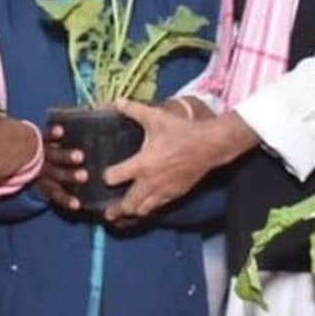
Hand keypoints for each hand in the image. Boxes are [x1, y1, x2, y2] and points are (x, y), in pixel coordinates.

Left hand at [36, 124, 84, 212]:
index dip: (66, 199)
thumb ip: (54, 189)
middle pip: (58, 174)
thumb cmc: (31, 168)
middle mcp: (43, 168)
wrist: (10, 149)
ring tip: (80, 156)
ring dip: (67, 156)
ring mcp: (41, 152)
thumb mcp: (39, 182)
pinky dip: (52, 133)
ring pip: (56, 155)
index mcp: (43, 181)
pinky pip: (45, 135)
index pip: (55, 193)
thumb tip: (81, 199)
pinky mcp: (39, 137)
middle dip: (70, 175)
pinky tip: (60, 130)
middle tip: (85, 176)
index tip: (78, 205)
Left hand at [103, 100, 249, 222]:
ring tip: (123, 214)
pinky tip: (146, 206)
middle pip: (128, 204)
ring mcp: (164, 191)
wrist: (210, 145)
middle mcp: (150, 182)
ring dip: (132, 212)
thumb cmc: (182, 131)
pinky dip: (149, 208)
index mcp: (142, 164)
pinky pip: (158, 207)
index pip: (113, 178)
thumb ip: (134, 110)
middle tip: (106, 213)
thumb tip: (117, 101)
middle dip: (116, 210)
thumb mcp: (156, 117)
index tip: (104, 175)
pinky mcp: (176, 194)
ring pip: (143, 210)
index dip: (106, 177)